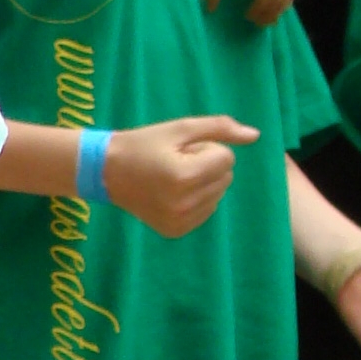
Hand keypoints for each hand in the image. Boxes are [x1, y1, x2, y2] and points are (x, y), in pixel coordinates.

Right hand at [102, 116, 259, 237]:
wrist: (104, 172)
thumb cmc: (142, 144)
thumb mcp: (179, 128)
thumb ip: (220, 128)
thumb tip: (255, 135)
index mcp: (184, 177)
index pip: (227, 158)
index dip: (205, 148)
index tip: (178, 150)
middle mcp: (184, 204)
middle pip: (226, 177)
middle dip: (206, 165)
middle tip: (174, 163)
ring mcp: (179, 221)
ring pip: (218, 194)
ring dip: (203, 182)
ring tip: (171, 178)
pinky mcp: (175, 232)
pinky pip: (207, 210)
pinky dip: (196, 199)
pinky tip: (171, 194)